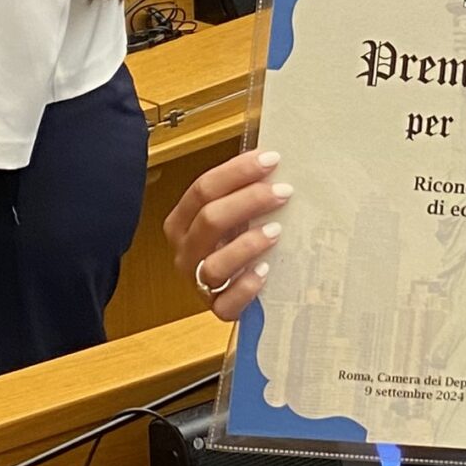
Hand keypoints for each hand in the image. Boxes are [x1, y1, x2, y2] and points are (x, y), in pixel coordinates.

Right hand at [163, 149, 292, 321]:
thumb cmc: (234, 241)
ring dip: (246, 245)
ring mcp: (198, 282)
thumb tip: (272, 156)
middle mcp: (185, 251)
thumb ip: (242, 189)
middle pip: (209, 220)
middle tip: (283, 192)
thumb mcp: (231, 213)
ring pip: (214, 264)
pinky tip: (265, 271)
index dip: (237, 172)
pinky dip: (246, 288)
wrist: (233, 289)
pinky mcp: (217, 308)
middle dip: (248, 201)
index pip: (203, 189)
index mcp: (182, 221)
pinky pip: (226, 304)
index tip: (271, 160)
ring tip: (276, 231)